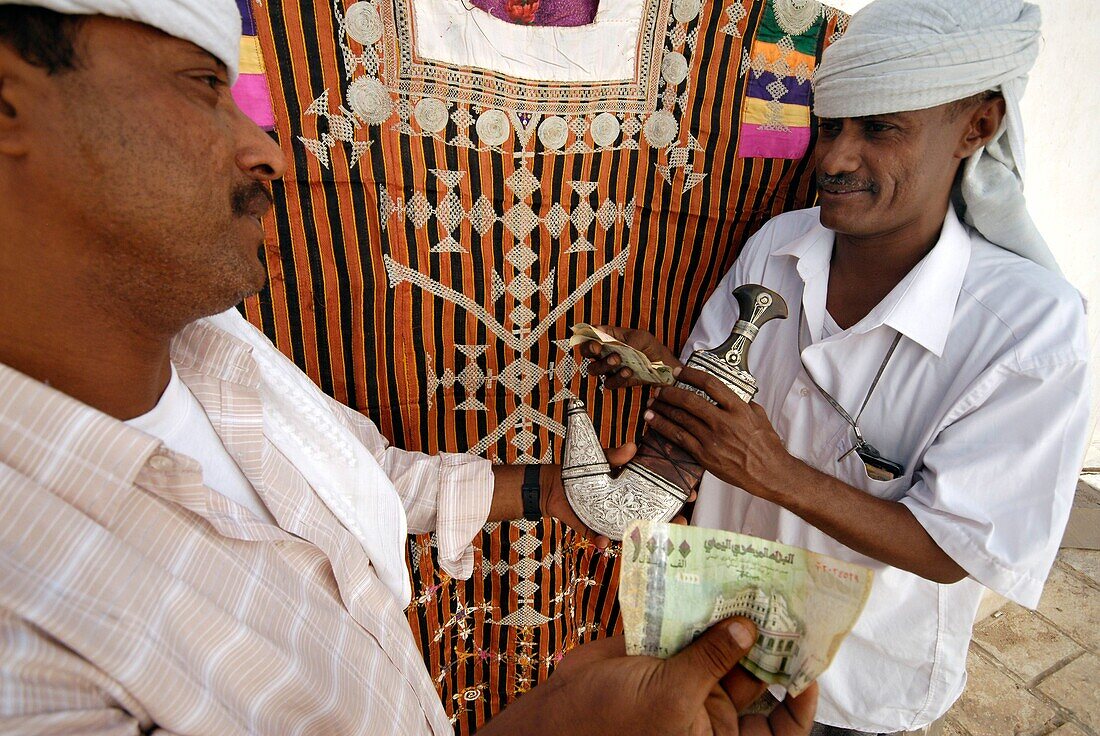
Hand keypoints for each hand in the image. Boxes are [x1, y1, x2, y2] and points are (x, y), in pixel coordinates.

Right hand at [481, 617, 816, 735]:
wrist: (559, 711)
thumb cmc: (617, 723)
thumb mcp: (674, 697)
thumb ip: (713, 660)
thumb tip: (749, 627)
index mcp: (719, 733)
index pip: (777, 725)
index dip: (798, 699)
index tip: (808, 666)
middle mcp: (710, 706)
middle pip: (754, 674)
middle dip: (768, 641)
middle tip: (785, 606)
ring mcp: (686, 675)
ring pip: (723, 643)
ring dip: (735, 616)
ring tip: (754, 584)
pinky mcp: (662, 649)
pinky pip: (689, 625)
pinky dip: (698, 604)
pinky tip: (711, 579)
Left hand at [543, 443, 694, 548]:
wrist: (553, 485)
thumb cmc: (583, 469)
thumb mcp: (601, 459)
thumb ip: (616, 455)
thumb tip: (632, 448)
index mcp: (632, 490)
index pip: (660, 494)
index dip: (678, 496)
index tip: (691, 495)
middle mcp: (625, 508)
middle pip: (653, 518)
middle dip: (669, 523)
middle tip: (680, 523)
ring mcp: (611, 520)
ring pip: (632, 534)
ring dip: (641, 539)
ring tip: (646, 540)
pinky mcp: (593, 529)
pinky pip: (601, 538)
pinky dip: (601, 541)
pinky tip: (603, 542)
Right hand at [579, 326, 682, 389]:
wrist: (664, 366)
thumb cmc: (651, 347)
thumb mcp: (641, 337)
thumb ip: (624, 338)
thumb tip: (608, 337)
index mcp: (609, 338)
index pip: (590, 335)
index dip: (587, 337)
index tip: (594, 340)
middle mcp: (605, 353)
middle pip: (586, 352)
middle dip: (589, 350)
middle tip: (598, 349)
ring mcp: (609, 368)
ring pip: (594, 369)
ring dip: (603, 364)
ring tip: (617, 360)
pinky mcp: (616, 381)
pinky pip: (609, 382)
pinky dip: (617, 378)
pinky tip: (628, 372)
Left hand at [643, 366, 794, 499]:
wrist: (769, 473)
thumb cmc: (766, 446)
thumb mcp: (759, 416)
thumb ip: (743, 403)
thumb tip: (728, 394)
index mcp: (738, 409)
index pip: (710, 384)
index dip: (690, 374)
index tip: (678, 371)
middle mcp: (723, 422)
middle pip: (689, 400)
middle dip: (670, 392)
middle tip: (660, 388)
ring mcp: (712, 439)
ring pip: (680, 418)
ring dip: (662, 408)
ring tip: (652, 402)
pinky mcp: (704, 455)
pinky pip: (678, 438)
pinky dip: (663, 427)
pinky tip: (653, 421)